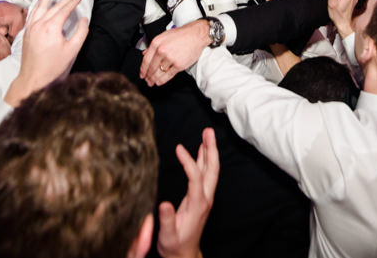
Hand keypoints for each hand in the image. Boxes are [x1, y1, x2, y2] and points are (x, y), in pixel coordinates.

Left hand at [6, 0, 88, 105]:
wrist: (33, 78)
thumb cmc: (53, 67)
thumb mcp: (72, 51)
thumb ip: (80, 33)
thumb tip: (83, 20)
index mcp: (51, 28)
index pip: (64, 10)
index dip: (73, 2)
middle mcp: (39, 24)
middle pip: (54, 6)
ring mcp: (31, 27)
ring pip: (40, 6)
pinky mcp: (26, 32)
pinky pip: (32, 13)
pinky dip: (38, 5)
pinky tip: (41, 2)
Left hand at [140, 20, 210, 85]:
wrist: (196, 35)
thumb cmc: (181, 35)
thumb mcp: (164, 36)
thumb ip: (153, 45)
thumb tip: (145, 54)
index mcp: (156, 43)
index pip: (146, 60)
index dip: (143, 69)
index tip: (142, 74)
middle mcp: (162, 51)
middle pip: (151, 68)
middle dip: (148, 76)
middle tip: (146, 80)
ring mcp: (170, 58)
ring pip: (159, 72)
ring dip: (154, 79)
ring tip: (152, 82)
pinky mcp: (179, 65)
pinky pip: (168, 75)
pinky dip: (162, 80)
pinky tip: (159, 82)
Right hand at [157, 128, 219, 257]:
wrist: (184, 255)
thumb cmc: (175, 246)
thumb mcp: (168, 236)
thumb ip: (167, 220)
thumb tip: (163, 204)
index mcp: (197, 205)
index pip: (196, 177)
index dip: (188, 161)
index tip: (178, 148)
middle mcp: (205, 199)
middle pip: (212, 169)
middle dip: (211, 149)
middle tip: (208, 131)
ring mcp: (205, 198)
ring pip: (211, 171)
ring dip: (209, 151)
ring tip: (207, 134)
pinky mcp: (201, 198)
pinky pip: (206, 175)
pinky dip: (204, 160)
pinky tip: (201, 151)